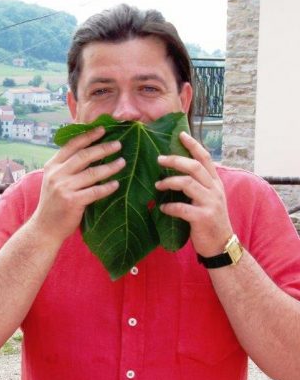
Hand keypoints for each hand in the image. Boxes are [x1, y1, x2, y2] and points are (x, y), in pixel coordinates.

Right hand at [32, 125, 124, 242]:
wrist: (44, 227)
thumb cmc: (54, 204)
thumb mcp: (54, 181)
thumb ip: (66, 168)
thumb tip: (89, 153)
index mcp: (52, 166)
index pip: (71, 146)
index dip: (88, 136)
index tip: (102, 130)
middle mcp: (56, 174)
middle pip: (84, 156)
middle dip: (103, 148)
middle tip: (118, 144)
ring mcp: (64, 188)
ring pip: (92, 173)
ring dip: (109, 167)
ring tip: (122, 162)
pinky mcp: (72, 201)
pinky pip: (95, 191)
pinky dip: (107, 187)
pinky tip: (116, 184)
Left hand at [155, 131, 232, 255]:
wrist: (221, 245)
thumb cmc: (210, 221)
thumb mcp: (209, 199)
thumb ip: (198, 186)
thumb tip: (177, 173)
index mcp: (215, 183)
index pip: (205, 158)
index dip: (193, 145)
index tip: (181, 134)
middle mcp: (215, 190)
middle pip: (195, 167)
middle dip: (175, 160)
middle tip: (159, 159)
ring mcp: (210, 203)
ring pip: (188, 183)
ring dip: (169, 182)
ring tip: (158, 184)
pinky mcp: (203, 218)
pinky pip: (182, 208)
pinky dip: (169, 207)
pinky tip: (162, 208)